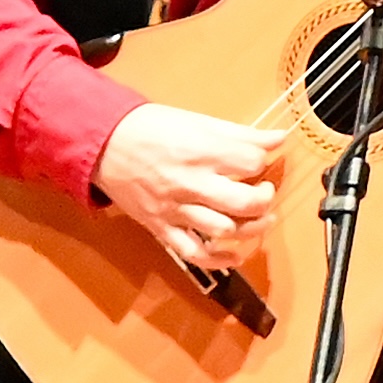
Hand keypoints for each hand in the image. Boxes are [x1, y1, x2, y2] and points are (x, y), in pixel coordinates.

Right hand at [91, 102, 285, 271]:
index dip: (263, 161)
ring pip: (224, 230)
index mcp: (201, 151)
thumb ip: (241, 134)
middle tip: (264, 192)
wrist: (103, 145)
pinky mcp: (161, 227)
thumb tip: (279, 139)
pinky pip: (193, 253)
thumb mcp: (197, 121)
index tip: (259, 160)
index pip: (251, 162)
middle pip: (245, 202)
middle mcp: (190, 182)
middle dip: (265, 199)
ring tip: (258, 220)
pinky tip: (235, 256)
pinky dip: (219, 260)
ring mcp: (175, 208)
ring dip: (251, 229)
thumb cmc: (149, 129)